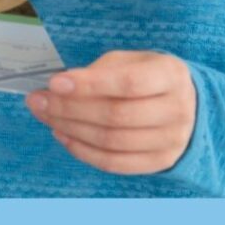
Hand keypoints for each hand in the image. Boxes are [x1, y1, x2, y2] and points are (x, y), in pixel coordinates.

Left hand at [25, 50, 196, 174]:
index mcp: (169, 75)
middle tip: (37, 100)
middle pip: (116, 116)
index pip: (128, 83)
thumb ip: (99, 71)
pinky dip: (84, 152)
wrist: (187, 104)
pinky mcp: (160, 163)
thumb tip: (61, 86)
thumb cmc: (146, 75)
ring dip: (71, 129)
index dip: (89, 84)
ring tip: (44, 116)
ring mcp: (172, 141)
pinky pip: (117, 163)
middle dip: (69, 108)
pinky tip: (62, 135)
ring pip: (112, 141)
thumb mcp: (128, 60)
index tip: (54, 82)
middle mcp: (176, 110)